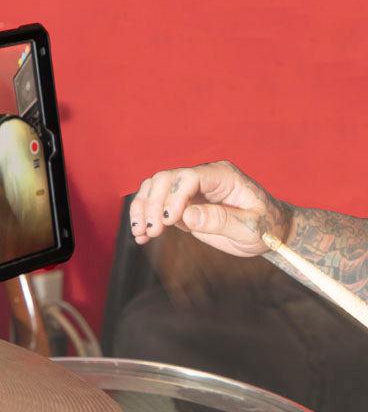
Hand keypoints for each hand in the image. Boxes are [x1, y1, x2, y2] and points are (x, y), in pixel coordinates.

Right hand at [130, 160, 291, 256]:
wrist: (270, 233)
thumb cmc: (267, 227)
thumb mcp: (250, 227)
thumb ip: (220, 220)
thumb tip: (187, 216)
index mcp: (222, 175)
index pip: (188, 177)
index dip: (173, 196)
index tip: (168, 220)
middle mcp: (202, 178)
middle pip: (165, 179)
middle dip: (153, 204)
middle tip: (152, 230)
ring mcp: (190, 191)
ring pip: (154, 188)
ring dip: (142, 209)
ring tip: (140, 233)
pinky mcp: (182, 205)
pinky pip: (155, 205)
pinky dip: (144, 218)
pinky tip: (140, 236)